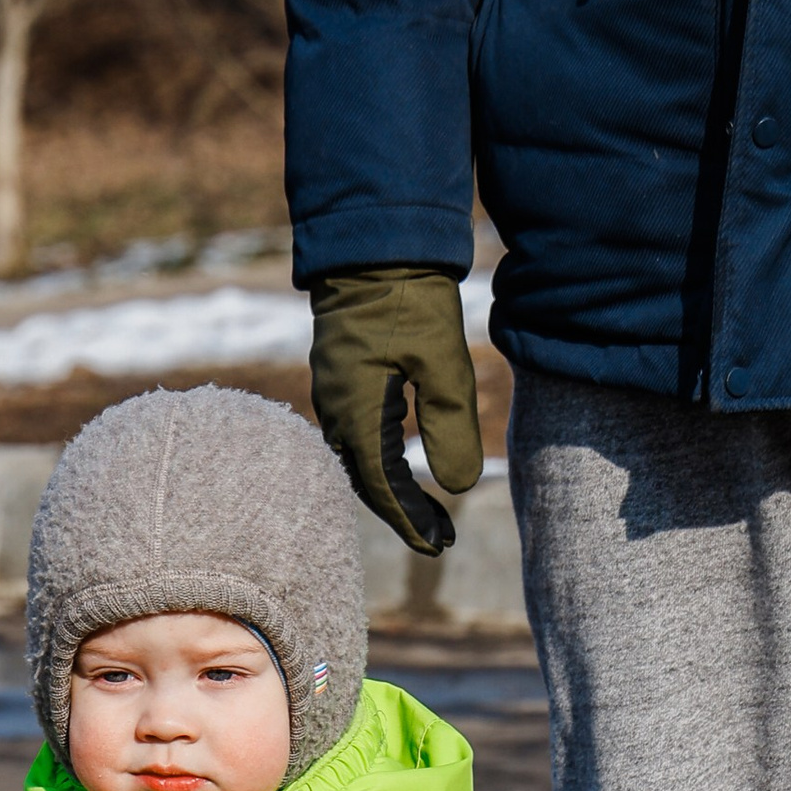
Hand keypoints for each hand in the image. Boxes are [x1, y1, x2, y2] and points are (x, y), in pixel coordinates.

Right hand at [308, 266, 483, 556]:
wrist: (371, 244)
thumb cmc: (409, 298)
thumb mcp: (442, 362)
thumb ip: (451, 426)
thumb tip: (458, 487)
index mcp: (355, 413)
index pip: (383, 487)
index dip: (413, 521)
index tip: (441, 546)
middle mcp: (334, 410)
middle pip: (366, 481)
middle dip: (404, 513)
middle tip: (441, 540)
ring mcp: (332, 394)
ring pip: (358, 460)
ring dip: (392, 489)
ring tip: (427, 512)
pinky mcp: (339, 377)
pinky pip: (354, 436)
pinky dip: (379, 461)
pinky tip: (400, 465)